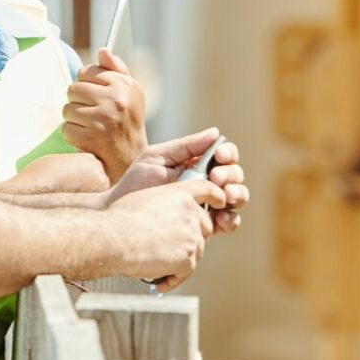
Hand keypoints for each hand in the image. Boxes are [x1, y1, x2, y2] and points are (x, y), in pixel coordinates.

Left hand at [62, 48, 147, 181]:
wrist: (132, 159)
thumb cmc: (128, 121)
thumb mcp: (130, 92)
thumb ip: (116, 70)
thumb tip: (102, 50)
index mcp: (124, 84)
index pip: (86, 71)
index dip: (87, 84)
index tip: (96, 96)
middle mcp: (116, 99)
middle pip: (73, 89)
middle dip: (77, 101)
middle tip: (91, 113)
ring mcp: (103, 119)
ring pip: (67, 109)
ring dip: (74, 119)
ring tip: (90, 126)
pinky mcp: (92, 137)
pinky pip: (66, 129)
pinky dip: (73, 136)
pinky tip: (87, 138)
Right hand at [104, 179, 223, 291]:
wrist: (115, 239)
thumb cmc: (120, 219)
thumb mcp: (145, 198)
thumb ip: (165, 202)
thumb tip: (168, 214)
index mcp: (180, 194)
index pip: (208, 190)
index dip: (217, 196)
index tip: (221, 202)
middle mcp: (191, 214)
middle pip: (205, 226)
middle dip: (193, 236)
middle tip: (172, 245)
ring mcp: (192, 237)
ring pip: (197, 249)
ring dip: (181, 257)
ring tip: (158, 262)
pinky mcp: (188, 259)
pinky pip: (186, 271)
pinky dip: (174, 277)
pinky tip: (159, 281)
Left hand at [110, 128, 248, 235]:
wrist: (121, 213)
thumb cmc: (136, 183)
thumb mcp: (157, 159)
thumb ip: (185, 147)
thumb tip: (216, 133)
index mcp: (198, 164)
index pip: (224, 156)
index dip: (227, 154)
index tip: (219, 155)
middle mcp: (208, 183)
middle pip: (234, 175)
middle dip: (230, 174)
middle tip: (216, 177)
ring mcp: (209, 204)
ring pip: (237, 197)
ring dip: (237, 194)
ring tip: (226, 196)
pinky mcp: (207, 226)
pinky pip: (229, 222)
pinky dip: (231, 219)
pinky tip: (221, 217)